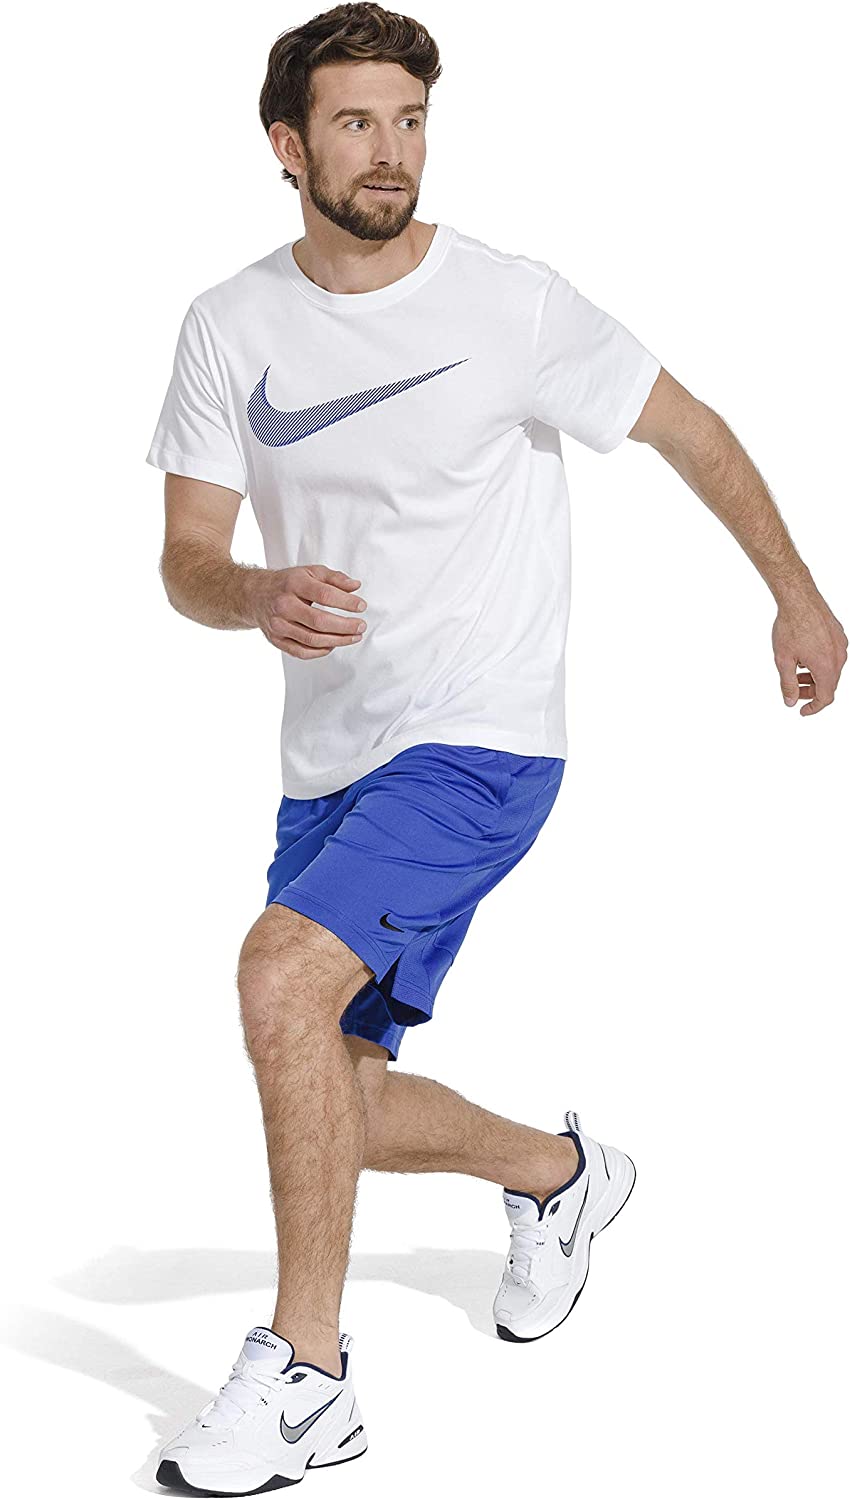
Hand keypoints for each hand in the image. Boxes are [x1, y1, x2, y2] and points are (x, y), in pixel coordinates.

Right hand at [247, 564, 367, 658]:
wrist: (255, 595)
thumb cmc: (287, 584)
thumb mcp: (310, 572)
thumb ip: (334, 578)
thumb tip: (355, 586)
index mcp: (294, 584)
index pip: (325, 595)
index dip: (346, 602)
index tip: (361, 606)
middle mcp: (284, 605)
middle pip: (319, 621)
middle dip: (345, 626)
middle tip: (361, 626)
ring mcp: (278, 625)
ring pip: (312, 639)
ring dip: (338, 641)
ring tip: (353, 637)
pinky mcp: (276, 640)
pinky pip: (301, 652)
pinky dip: (320, 651)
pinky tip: (332, 645)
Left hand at [772, 589, 846, 714]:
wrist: (799, 598)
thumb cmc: (791, 626)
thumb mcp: (783, 660)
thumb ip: (788, 684)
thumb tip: (791, 701)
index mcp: (826, 667)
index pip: (826, 697)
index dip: (813, 707)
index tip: (802, 710)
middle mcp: (838, 657)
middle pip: (829, 685)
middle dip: (811, 691)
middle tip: (794, 690)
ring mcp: (841, 645)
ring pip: (831, 670)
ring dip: (815, 677)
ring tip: (797, 673)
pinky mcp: (839, 635)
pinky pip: (832, 656)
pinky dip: (820, 663)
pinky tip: (805, 657)